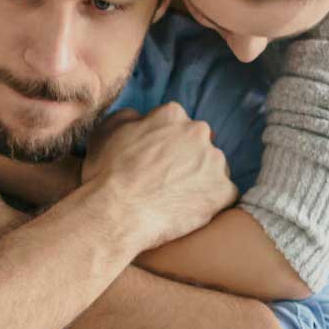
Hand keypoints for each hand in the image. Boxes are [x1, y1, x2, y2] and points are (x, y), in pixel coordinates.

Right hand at [83, 103, 236, 250]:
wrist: (117, 214)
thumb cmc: (106, 174)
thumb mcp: (105, 132)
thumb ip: (129, 116)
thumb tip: (142, 117)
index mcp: (172, 114)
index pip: (175, 123)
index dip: (163, 143)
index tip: (153, 160)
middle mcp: (198, 132)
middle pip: (198, 143)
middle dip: (186, 158)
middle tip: (165, 180)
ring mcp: (215, 162)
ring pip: (213, 168)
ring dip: (200, 179)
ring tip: (176, 198)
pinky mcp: (223, 191)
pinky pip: (224, 195)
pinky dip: (211, 202)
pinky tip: (189, 211)